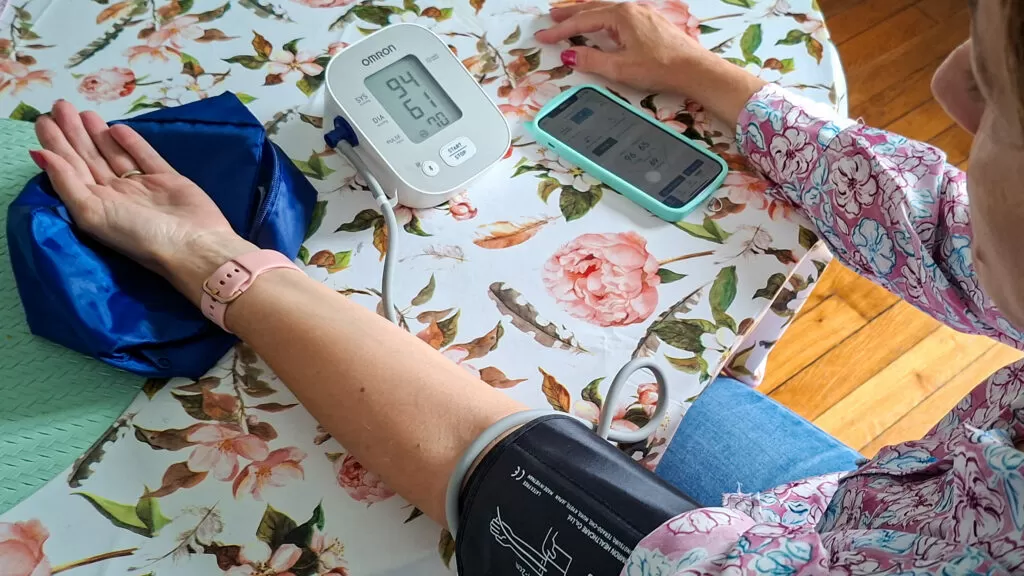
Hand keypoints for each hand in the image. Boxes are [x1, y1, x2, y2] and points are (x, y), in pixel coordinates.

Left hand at [30, 100, 255, 304]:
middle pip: (89, 158)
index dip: (57, 145)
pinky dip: (132, 143)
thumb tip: (39, 153)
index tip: (44, 120)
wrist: (193, 244)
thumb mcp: (92, 212)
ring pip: (115, 154)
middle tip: (61, 105)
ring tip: (83, 112)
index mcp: (96, 205)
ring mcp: (143, 186)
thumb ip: (66, 181)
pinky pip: (145, 157)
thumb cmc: (139, 233)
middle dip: (74, 133)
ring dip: (98, 133)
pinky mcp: (168, 179)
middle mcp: (116, 195)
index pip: (71, 169)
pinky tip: (117, 128)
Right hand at [534, 2, 765, 124]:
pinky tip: (603, 23)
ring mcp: (643, 14)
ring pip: (607, 9)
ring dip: (587, 13)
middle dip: (570, 14)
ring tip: (571, 17)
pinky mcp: (651, 23)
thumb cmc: (662, 68)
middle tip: (551, 18)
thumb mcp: (620, 68)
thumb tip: (570, 54)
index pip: (582, 21)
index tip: (543, 37)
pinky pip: (619, 15)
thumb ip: (592, 59)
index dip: (560, 30)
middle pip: (593, 8)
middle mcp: (632, 9)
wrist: (695, 69)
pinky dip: (603, 17)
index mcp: (622, 16)